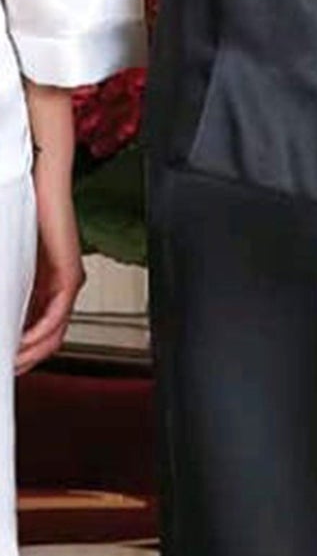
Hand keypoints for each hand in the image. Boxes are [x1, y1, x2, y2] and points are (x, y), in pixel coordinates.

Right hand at [16, 158, 84, 376]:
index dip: (17, 352)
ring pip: (54, 332)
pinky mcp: (69, 273)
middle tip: (4, 371)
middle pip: (46, 339)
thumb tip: (0, 314)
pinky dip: (42, 332)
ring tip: (10, 364)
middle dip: (23, 360)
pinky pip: (60, 313)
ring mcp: (66, 282)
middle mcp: (58, 288)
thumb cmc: (22, 216)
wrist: (38, 183)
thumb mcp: (7, 264)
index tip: (2, 365)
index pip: (33, 332)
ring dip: (32, 353)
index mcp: (41, 287)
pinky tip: (24, 343)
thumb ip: (5, 289)